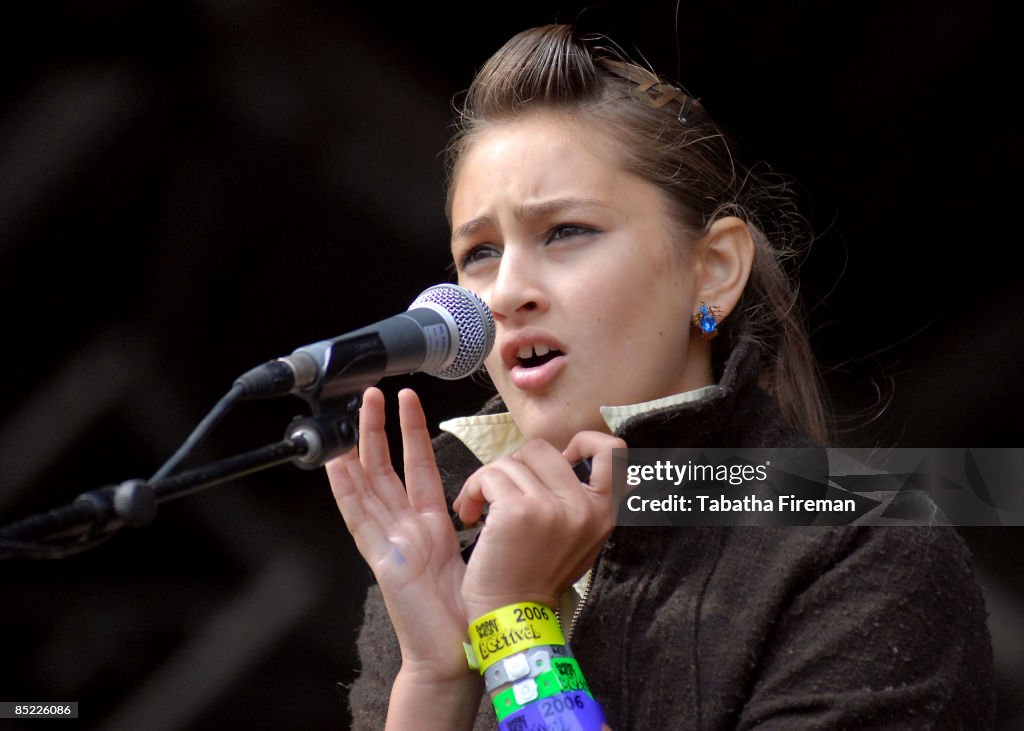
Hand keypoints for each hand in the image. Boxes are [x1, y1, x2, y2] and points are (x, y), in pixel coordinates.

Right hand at [326, 387, 468, 681]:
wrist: (464, 650)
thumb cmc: (477, 608)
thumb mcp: (486, 550)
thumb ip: (488, 519)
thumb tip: (510, 490)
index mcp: (431, 525)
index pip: (418, 468)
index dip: (413, 435)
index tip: (408, 403)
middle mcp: (406, 528)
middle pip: (386, 468)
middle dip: (380, 429)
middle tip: (374, 392)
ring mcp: (390, 541)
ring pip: (368, 483)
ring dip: (361, 445)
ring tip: (358, 410)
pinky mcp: (381, 558)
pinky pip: (358, 517)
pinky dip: (345, 489)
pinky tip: (335, 462)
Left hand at [453, 432, 622, 620]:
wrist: (512, 616)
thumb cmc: (536, 577)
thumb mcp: (580, 541)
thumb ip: (586, 503)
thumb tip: (592, 465)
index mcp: (602, 513)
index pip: (613, 451)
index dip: (584, 441)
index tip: (561, 457)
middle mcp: (582, 507)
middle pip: (542, 449)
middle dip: (515, 465)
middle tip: (503, 493)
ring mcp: (550, 507)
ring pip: (510, 461)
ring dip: (487, 481)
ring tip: (480, 510)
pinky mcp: (517, 510)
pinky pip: (488, 476)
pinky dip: (472, 491)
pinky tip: (469, 515)